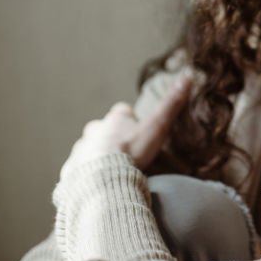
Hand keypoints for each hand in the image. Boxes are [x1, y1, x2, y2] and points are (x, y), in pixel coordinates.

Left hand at [64, 75, 191, 172]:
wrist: (103, 180)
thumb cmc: (132, 152)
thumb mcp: (156, 127)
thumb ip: (171, 105)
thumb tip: (188, 76)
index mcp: (114, 119)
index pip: (122, 113)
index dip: (131, 122)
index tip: (139, 133)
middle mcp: (94, 131)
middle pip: (105, 131)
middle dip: (114, 139)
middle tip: (128, 155)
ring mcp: (81, 150)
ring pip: (91, 150)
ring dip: (101, 157)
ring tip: (114, 172)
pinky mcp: (72, 170)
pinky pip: (81, 170)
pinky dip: (89, 175)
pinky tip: (99, 184)